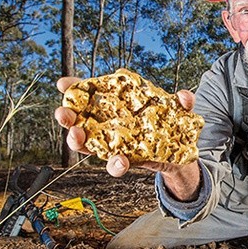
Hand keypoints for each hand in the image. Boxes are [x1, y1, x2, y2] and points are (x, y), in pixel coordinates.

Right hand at [54, 77, 199, 196]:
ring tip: (77, 137)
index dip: (73, 89)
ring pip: (87, 145)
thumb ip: (181, 102)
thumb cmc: (171, 124)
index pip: (89, 94)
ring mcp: (113, 144)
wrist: (180, 155)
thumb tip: (185, 97)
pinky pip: (114, 165)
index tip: (63, 84)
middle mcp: (108, 125)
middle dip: (66, 117)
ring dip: (78, 141)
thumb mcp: (178, 110)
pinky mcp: (124, 162)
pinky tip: (121, 161)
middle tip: (63, 113)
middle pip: (78, 120)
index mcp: (115, 105)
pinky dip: (116, 164)